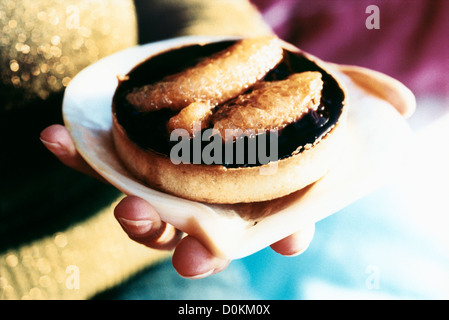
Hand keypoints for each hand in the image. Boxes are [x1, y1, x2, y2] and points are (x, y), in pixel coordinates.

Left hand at [40, 124, 315, 277]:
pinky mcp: (131, 154)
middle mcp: (186, 206)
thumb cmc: (271, 130)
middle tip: (155, 229)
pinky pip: (100, 159)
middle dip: (156, 234)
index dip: (203, 256)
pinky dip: (78, 153)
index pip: (210, 247)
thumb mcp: (291, 165)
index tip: (196, 258)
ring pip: (136, 205)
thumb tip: (293, 243)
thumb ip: (291, 206)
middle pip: (165, 232)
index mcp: (223, 216)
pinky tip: (57, 140)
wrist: (245, 78)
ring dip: (125, 204)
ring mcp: (157, 180)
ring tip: (126, 201)